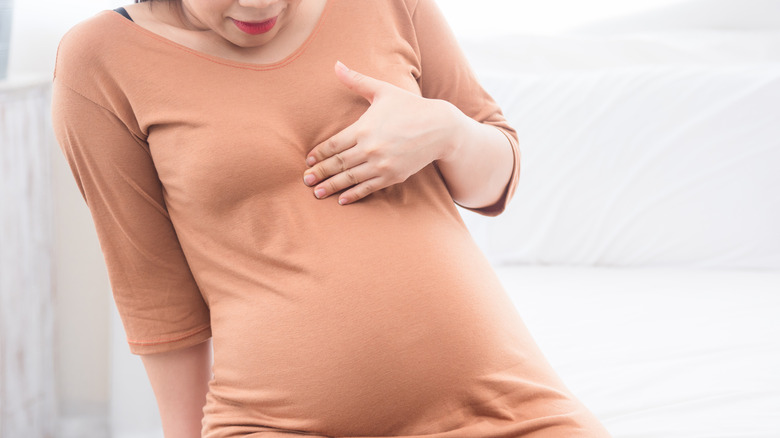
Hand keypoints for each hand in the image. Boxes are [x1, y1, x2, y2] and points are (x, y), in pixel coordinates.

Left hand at [303, 61, 467, 204]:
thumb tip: (336, 65)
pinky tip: (342, 199)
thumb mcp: (382, 90)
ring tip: (317, 193)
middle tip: (306, 180)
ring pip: (350, 178)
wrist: (440, 128)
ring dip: (331, 187)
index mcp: (363, 128)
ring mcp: (381, 164)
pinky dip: (354, 195)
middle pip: (338, 163)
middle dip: (320, 173)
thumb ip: (357, 81)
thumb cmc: (410, 107)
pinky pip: (368, 188)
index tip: (308, 161)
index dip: (319, 154)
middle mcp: (370, 148)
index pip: (333, 145)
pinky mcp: (393, 176)